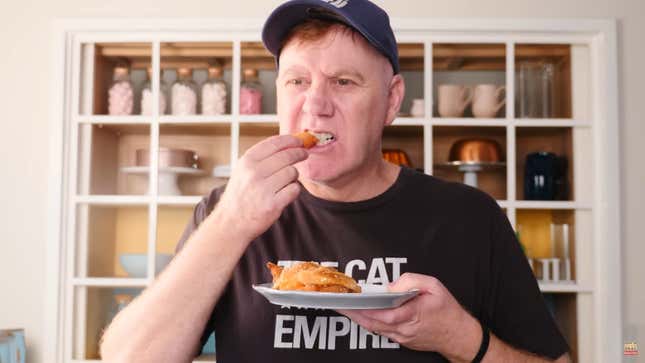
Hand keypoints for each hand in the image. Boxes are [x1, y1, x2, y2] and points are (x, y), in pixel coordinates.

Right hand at [213, 135, 307, 240]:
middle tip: (303, 154)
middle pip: (287, 156)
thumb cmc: (239, 196)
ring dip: (294, 176)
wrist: (231, 223)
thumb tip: (286, 144)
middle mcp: (254, 173)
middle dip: (299, 153)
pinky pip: (294, 190)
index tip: (299, 141)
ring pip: (292, 172)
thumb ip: (261, 158)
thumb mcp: (243, 171)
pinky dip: (293, 190)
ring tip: (287, 180)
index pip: (274, 143)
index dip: (290, 140)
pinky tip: (286, 193)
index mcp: (247, 162)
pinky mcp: (273, 204)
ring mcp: (263, 189)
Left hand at [337, 273, 480, 360]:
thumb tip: (391, 286)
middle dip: (353, 313)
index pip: (381, 314)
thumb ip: (411, 281)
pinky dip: (369, 322)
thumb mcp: (434, 286)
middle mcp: (403, 329)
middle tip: (336, 303)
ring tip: (343, 307)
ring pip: (374, 329)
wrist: (458, 335)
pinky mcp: (402, 340)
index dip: (362, 309)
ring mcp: (402, 337)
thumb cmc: (447, 310)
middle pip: (372, 323)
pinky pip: (381, 331)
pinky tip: (360, 314)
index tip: (348, 302)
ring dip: (358, 318)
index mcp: (411, 315)